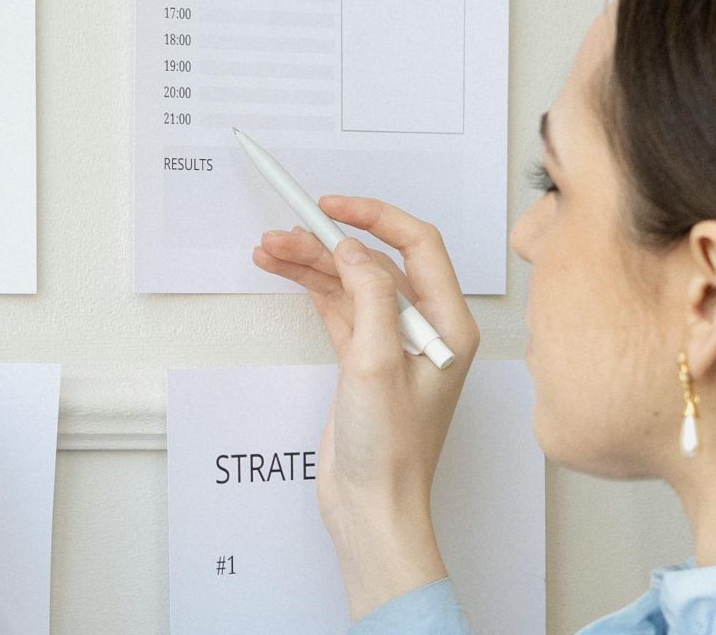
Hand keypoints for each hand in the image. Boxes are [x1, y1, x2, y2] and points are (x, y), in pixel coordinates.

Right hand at [252, 196, 479, 619]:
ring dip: (312, 264)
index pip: (418, 246)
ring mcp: (392, 345)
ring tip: (269, 250)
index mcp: (447, 325)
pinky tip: (285, 273)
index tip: (333, 206)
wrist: (373, 508)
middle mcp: (424, 329)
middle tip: (284, 231)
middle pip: (375, 263)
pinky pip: (338, 309)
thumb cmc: (391, 451)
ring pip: (351, 284)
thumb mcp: (377, 363)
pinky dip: (311, 290)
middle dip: (329, 243)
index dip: (375, 217)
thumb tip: (354, 250)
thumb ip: (370, 297)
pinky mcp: (364, 362)